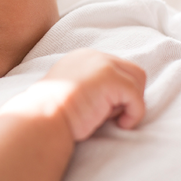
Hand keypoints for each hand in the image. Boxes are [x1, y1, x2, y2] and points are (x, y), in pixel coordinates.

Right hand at [4, 49, 145, 141]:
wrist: (41, 117)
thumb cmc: (53, 114)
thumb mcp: (72, 93)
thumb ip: (93, 87)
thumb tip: (117, 100)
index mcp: (83, 58)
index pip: (117, 68)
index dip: (119, 91)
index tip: (107, 111)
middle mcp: (94, 56)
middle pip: (132, 71)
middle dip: (129, 94)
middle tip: (113, 115)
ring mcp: (103, 65)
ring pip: (138, 80)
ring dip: (132, 103)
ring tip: (113, 119)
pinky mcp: (111, 79)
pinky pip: (137, 97)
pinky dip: (135, 114)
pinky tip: (120, 125)